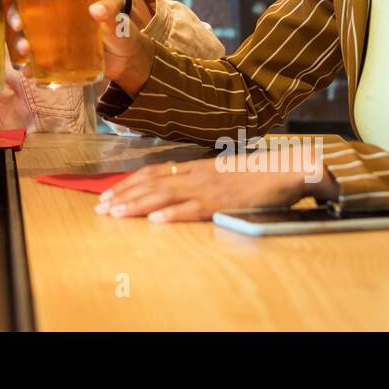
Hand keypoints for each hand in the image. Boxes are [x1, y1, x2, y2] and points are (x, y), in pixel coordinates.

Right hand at [4, 0, 154, 93]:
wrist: (129, 59)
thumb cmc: (124, 30)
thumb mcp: (119, 20)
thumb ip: (111, 13)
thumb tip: (93, 10)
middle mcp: (57, 5)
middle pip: (26, 4)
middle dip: (15, 14)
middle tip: (18, 26)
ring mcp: (54, 27)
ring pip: (27, 28)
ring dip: (20, 38)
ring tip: (24, 50)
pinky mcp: (56, 49)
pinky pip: (37, 53)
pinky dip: (31, 63)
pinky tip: (27, 71)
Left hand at [94, 155, 311, 221]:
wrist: (288, 169)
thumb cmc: (258, 173)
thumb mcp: (223, 172)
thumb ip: (203, 178)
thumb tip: (183, 186)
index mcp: (197, 167)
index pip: (154, 172)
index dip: (129, 183)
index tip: (108, 193)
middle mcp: (197, 175)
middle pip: (152, 184)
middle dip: (123, 196)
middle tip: (100, 209)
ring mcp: (209, 188)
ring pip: (164, 196)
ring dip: (137, 205)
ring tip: (115, 214)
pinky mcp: (224, 203)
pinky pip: (194, 209)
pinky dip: (173, 215)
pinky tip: (155, 221)